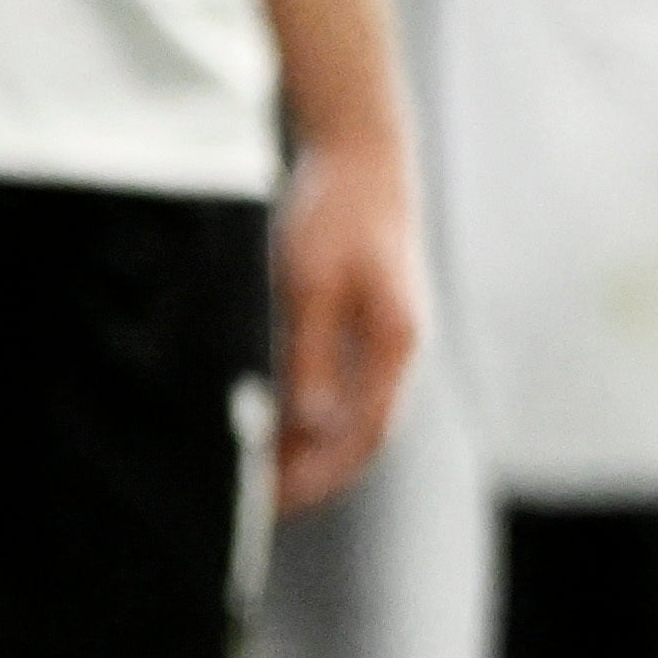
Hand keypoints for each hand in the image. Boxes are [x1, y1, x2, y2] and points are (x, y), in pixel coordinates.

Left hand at [267, 132, 417, 511]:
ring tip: (258, 472)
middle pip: (362, 434)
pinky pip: (343, 386)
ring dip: (310, 448)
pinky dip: (311, 414)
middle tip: (256, 502)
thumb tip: (308, 427)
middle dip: (313, 474)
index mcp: (396, 344)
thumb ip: (312, 356)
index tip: (274, 501)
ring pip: (352, 415)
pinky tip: (274, 423)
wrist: (362, 154)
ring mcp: (387, 338)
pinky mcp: (368, 324)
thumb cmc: (337, 211)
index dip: (321, 476)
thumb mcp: (311, 284)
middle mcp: (400, 350)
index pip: (365, 436)